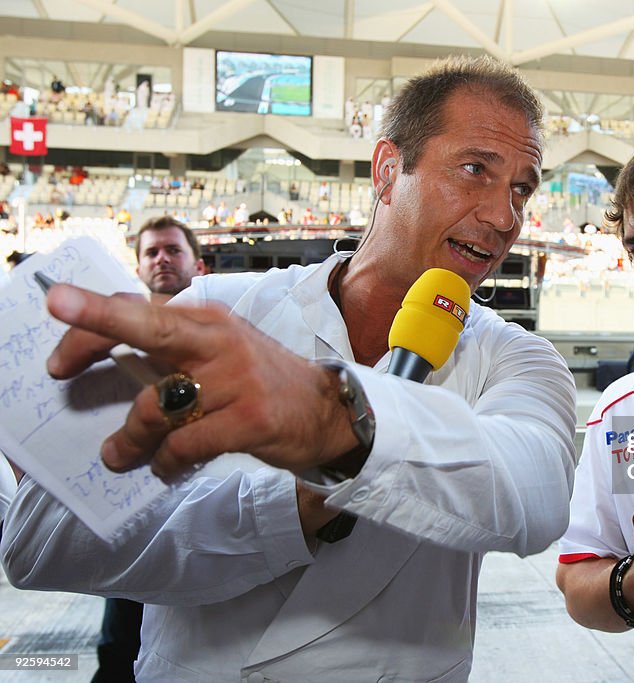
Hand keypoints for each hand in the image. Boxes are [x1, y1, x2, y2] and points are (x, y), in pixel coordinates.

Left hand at [45, 284, 356, 480]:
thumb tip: (105, 352)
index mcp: (208, 320)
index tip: (57, 327)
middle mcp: (221, 342)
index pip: (141, 310)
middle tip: (55, 358)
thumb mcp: (220, 351)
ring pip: (158, 408)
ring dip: (129, 440)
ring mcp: (237, 380)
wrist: (328, 411)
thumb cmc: (261, 382)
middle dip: (97, 327)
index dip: (92, 318)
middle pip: (149, 329)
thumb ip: (171, 348)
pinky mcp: (249, 419)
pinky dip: (167, 462)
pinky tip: (167, 468)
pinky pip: (186, 445)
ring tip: (119, 456)